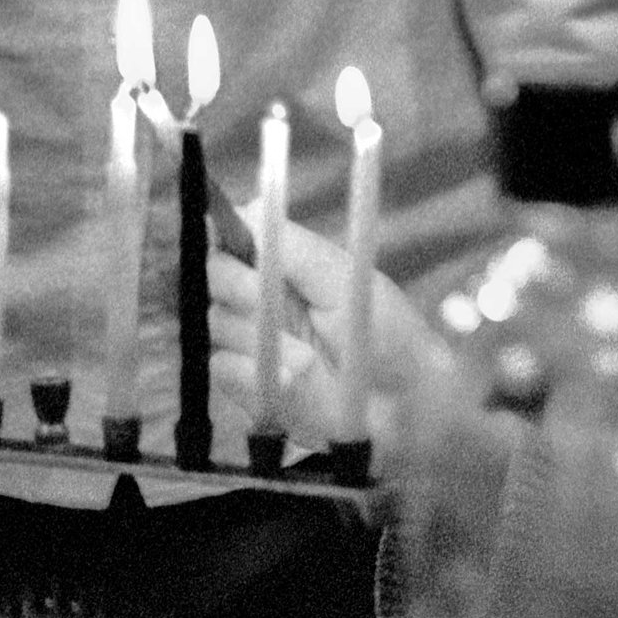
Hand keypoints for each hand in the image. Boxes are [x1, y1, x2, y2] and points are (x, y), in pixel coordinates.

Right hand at [208, 204, 454, 463]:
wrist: (401, 406)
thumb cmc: (387, 335)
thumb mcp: (347, 283)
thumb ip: (298, 250)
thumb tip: (250, 211)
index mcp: (292, 264)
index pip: (239, 233)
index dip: (228, 233)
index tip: (232, 240)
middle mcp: (266, 296)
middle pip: (216, 274)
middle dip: (238, 284)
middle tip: (266, 296)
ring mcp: (254, 339)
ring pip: (217, 320)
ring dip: (258, 336)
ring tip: (306, 356)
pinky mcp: (246, 382)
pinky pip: (221, 366)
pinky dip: (250, 372)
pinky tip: (289, 379)